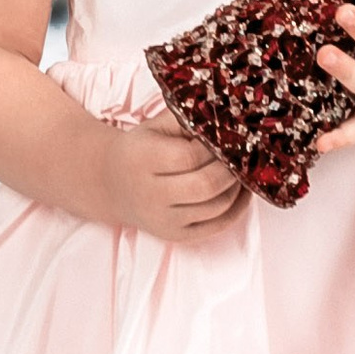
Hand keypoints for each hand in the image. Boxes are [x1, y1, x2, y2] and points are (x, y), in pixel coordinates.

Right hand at [84, 106, 247, 240]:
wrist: (113, 185)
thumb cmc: (140, 150)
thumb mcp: (155, 126)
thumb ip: (186, 119)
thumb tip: (224, 117)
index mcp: (141, 160)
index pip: (188, 157)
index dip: (213, 147)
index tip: (224, 137)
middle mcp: (150, 195)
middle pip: (205, 186)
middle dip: (231, 169)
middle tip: (242, 154)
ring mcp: (164, 220)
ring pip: (216, 207)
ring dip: (237, 187)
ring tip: (241, 168)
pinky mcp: (176, 236)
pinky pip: (217, 226)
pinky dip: (237, 208)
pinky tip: (240, 190)